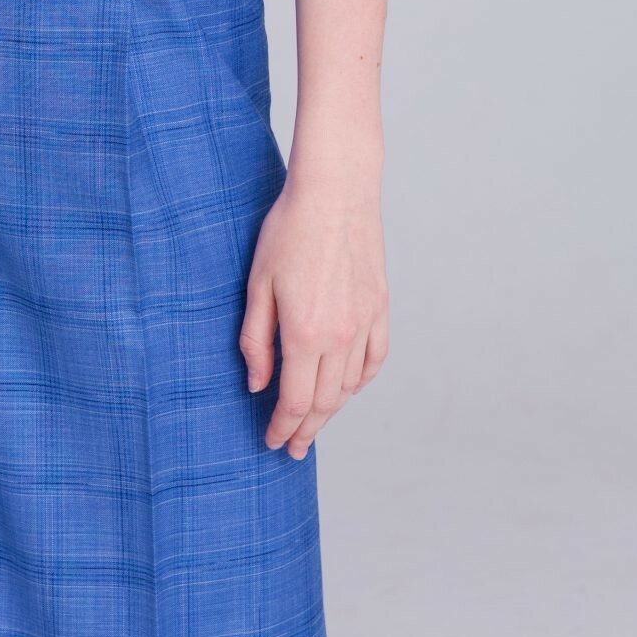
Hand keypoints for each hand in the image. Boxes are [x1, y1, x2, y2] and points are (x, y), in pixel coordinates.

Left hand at [239, 131, 388, 458]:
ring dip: (332, 409)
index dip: (283, 427)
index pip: (295, 402)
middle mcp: (341, 336)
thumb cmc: (289, 230)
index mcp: (305, 334)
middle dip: (306, 429)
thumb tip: (257, 384)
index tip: (272, 441)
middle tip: (293, 446)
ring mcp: (366, 322)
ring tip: (314, 421)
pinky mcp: (380, 307)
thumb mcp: (258, 284)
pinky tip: (348, 386)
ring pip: (351, 385)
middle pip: (325, 402)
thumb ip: (256, 340)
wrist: (336, 191)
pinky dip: (360, 380)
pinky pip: (375, 358)